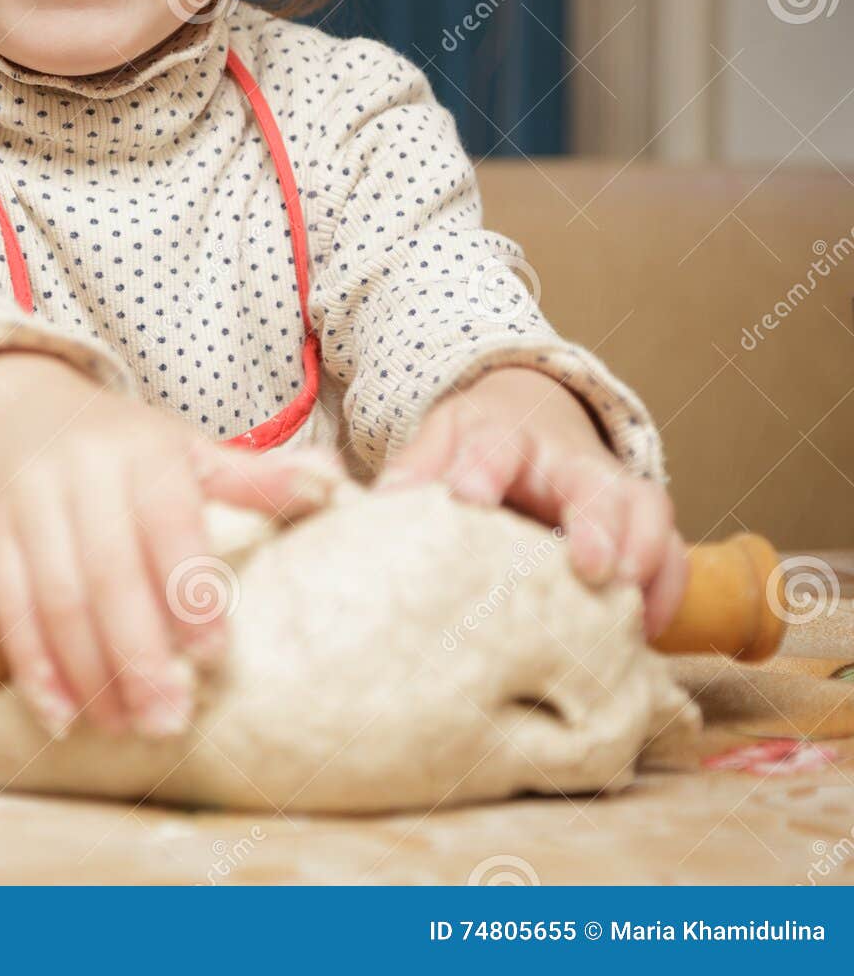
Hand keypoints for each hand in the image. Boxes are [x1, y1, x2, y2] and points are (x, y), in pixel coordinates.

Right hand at [0, 349, 340, 738]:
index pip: (170, 523)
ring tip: (122, 727)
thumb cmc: (114, 442)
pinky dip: (33, 664)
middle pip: (110, 572)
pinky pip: (7, 603)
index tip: (214, 655)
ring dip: (90, 671)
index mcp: (144, 450)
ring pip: (57, 595)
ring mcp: (27, 498)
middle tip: (170, 720)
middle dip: (140, 653)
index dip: (189, 589)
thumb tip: (332, 483)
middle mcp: (82, 470)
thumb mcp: (182, 447)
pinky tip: (60, 714)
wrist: (8, 403)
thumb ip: (253, 476)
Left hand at [380, 365, 687, 639]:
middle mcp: (566, 460)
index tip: (467, 498)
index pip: (494, 444)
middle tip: (588, 565)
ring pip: (645, 509)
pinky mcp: (640, 523)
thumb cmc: (477, 444)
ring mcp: (611, 489)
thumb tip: (376, 507)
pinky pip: (672, 552)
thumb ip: (414, 471)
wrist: (533, 415)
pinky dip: (666, 591)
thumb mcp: (440, 441)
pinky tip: (645, 633)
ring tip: (628, 605)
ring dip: (642, 555)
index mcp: (504, 435)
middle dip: (595, 521)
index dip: (481, 468)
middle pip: (590, 481)